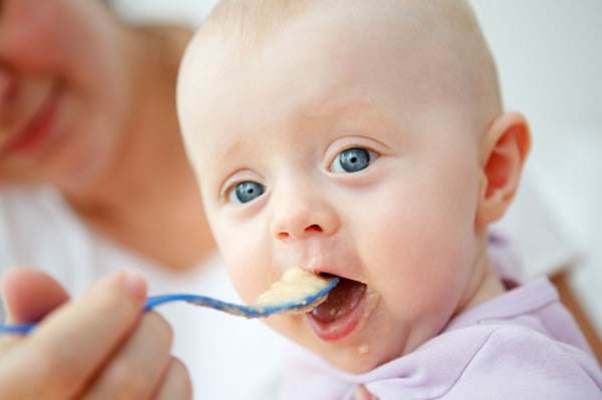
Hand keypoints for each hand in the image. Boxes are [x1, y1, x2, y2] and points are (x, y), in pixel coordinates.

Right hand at [0, 268, 191, 398]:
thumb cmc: (33, 388)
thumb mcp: (14, 357)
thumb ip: (30, 319)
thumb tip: (25, 277)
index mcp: (8, 399)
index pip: (57, 362)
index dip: (102, 313)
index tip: (130, 280)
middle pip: (126, 380)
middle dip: (147, 328)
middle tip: (142, 314)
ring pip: (164, 397)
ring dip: (165, 359)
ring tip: (142, 351)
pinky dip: (175, 386)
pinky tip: (155, 381)